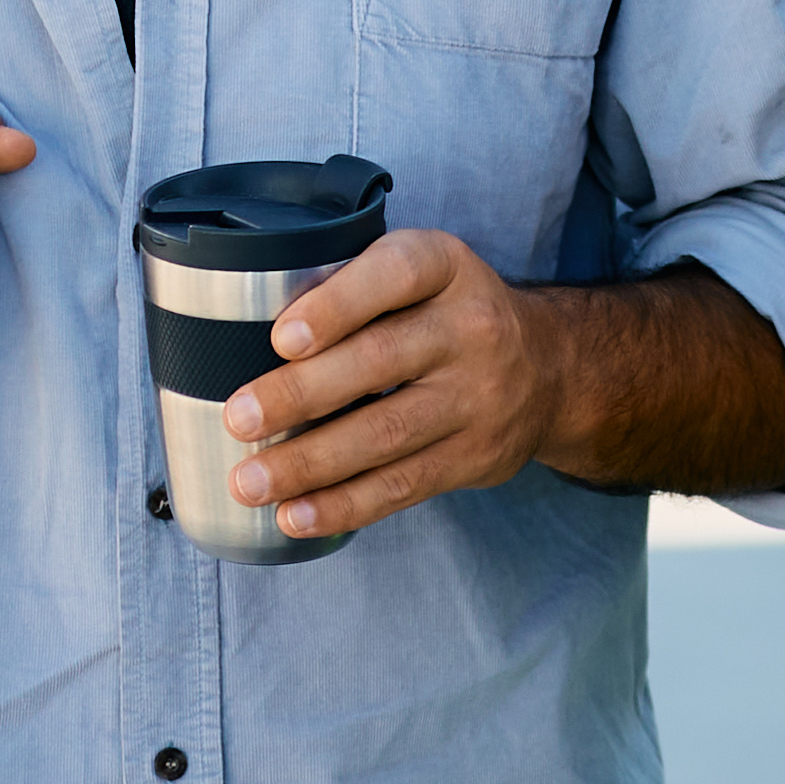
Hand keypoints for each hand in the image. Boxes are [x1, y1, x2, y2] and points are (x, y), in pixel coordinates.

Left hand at [218, 228, 570, 540]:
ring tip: (250, 482)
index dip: (338, 305)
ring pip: (388, 433)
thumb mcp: (419, 272)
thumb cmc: (444, 313)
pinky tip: (295, 516)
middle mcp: (473, 327)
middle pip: (382, 361)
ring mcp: (480, 397)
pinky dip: (344, 505)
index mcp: (447, 267)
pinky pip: (404, 485)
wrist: (549, 366)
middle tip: (239, 418)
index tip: (282, 338)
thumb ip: (351, 288)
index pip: (396, 274)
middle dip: (302, 394)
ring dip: (311, 463)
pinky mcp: (477, 456)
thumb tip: (235, 335)